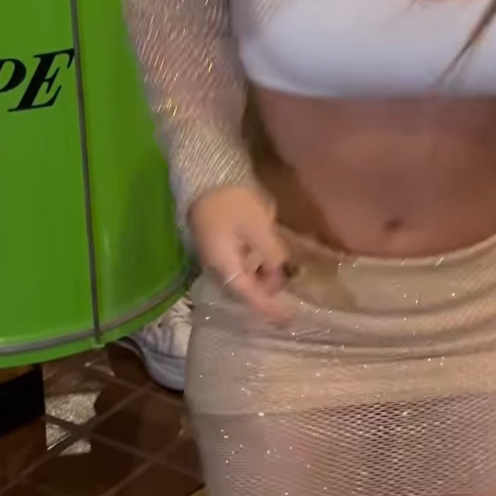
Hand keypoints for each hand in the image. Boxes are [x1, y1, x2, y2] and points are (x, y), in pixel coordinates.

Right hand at [189, 185, 295, 324]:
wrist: (206, 177)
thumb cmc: (233, 201)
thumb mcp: (259, 227)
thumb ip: (272, 253)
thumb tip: (281, 271)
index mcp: (224, 265)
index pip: (248, 295)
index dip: (269, 308)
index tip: (288, 318)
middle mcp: (216, 267)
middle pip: (243, 291)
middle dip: (266, 297)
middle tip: (289, 302)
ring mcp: (216, 257)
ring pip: (241, 280)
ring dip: (261, 282)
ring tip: (283, 278)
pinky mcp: (219, 247)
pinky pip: (239, 268)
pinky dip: (256, 270)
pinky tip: (269, 263)